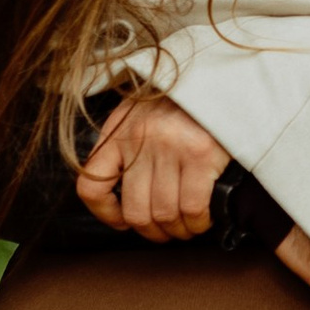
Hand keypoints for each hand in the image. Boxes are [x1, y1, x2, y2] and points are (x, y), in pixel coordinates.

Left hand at [76, 91, 227, 240]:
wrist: (217, 76)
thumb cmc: (180, 102)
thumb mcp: (140, 115)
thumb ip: (126, 147)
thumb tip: (124, 195)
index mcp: (117, 132)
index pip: (92, 186)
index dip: (105, 215)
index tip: (121, 222)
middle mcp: (138, 140)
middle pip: (135, 211)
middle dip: (152, 232)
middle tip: (166, 232)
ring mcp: (169, 147)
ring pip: (164, 214)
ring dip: (178, 231)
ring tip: (188, 227)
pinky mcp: (200, 154)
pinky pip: (192, 207)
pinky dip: (197, 222)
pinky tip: (202, 219)